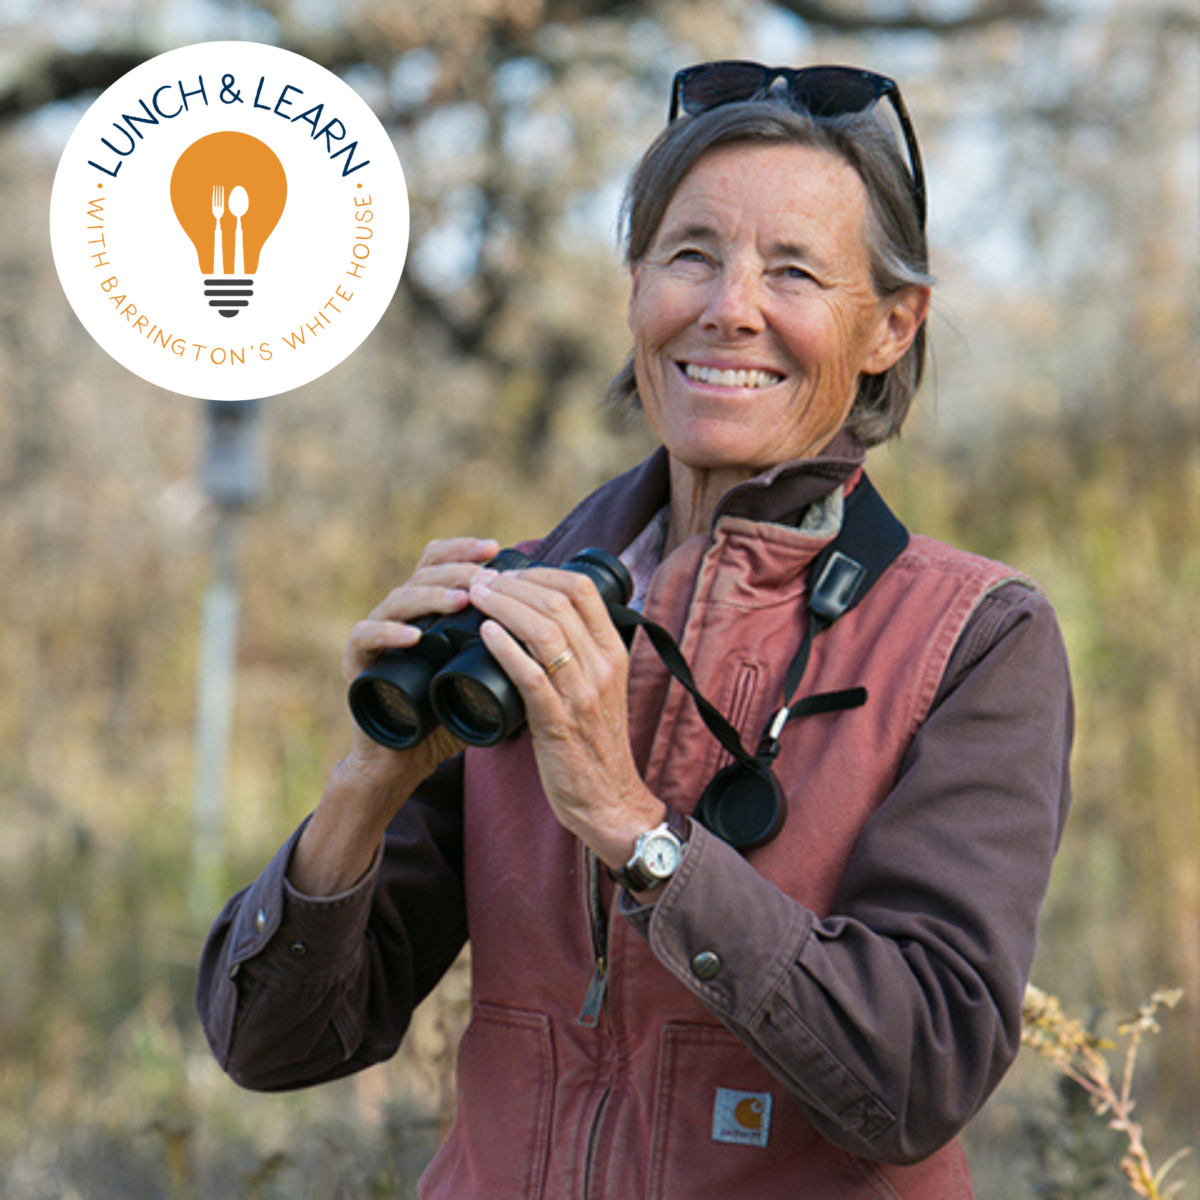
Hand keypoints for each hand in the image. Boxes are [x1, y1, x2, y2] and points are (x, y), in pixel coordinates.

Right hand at [342, 536, 500, 783]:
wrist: (404, 759)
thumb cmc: (446, 717)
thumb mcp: (483, 676)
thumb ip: (510, 651)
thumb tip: (559, 629)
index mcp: (428, 611)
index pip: (440, 563)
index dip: (464, 550)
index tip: (495, 548)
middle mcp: (401, 615)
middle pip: (422, 573)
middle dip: (456, 570)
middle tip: (485, 576)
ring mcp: (376, 636)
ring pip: (398, 599)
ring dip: (431, 597)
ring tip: (462, 601)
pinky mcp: (356, 663)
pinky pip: (365, 638)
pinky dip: (388, 633)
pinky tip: (414, 636)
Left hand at [467, 564, 664, 869]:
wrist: (609, 800)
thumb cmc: (594, 744)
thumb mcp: (600, 688)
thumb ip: (580, 655)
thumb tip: (541, 620)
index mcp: (614, 652)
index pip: (582, 589)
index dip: (541, 573)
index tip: (510, 574)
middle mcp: (602, 666)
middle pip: (557, 602)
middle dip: (513, 584)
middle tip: (482, 581)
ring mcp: (582, 693)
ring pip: (543, 631)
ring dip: (504, 606)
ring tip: (477, 598)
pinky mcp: (558, 722)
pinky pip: (531, 675)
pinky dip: (505, 648)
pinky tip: (486, 632)